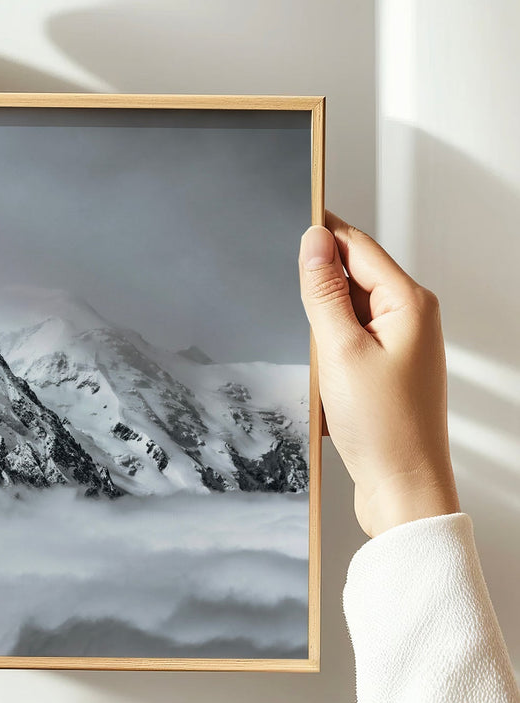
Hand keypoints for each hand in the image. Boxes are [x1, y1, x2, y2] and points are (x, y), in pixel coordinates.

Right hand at [298, 211, 459, 537]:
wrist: (404, 488)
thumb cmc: (383, 427)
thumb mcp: (340, 351)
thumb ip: (324, 292)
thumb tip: (314, 242)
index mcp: (410, 303)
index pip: (358, 247)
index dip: (322, 232)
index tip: (290, 214)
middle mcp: (412, 318)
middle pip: (353, 278)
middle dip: (318, 290)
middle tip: (296, 313)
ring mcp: (401, 346)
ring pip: (347, 313)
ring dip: (322, 329)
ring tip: (320, 366)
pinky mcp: (388, 370)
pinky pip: (349, 343)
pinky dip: (329, 354)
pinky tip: (324, 383)